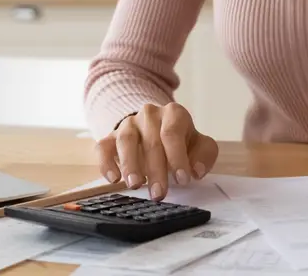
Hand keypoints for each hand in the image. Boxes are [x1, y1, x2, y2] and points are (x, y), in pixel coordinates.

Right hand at [95, 102, 218, 200]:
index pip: (173, 132)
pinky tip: (113, 179)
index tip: (182, 180)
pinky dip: (106, 163)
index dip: (177, 157)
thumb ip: (204, 156)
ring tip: (135, 184)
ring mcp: (128, 124)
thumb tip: (196, 170)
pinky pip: (103, 147)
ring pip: (126, 140)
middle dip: (156, 170)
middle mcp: (149, 114)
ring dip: (130, 164)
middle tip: (159, 193)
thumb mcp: (199, 145)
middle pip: (151, 141)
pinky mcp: (110, 137)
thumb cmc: (181, 141)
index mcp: (173, 113)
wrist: (156, 128)